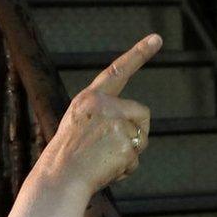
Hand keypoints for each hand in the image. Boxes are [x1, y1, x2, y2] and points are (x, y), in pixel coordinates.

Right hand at [33, 33, 162, 197]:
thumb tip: (135, 129)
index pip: (117, 70)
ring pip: (142, 138)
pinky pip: (136, 159)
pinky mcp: (126, 142)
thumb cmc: (68, 156)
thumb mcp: (80, 125)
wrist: (59, 178)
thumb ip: (105, 117)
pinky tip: (105, 170)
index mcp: (90, 98)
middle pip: (142, 114)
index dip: (139, 53)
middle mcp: (105, 105)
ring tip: (103, 160)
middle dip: (138, 132)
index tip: (157, 38)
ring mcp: (116, 122)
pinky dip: (126, 169)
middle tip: (112, 150)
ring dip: (129, 154)